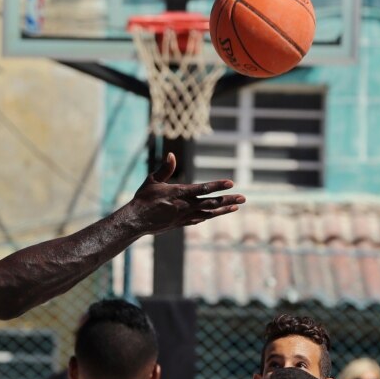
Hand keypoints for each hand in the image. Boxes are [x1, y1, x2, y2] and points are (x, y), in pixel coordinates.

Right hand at [126, 153, 244, 234]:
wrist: (135, 221)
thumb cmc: (143, 199)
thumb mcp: (152, 181)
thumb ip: (165, 169)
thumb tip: (172, 154)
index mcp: (179, 194)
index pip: (202, 189)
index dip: (217, 186)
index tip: (231, 183)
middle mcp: (184, 206)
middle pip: (210, 203)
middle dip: (228, 200)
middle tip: (243, 198)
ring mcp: (184, 216)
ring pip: (208, 213)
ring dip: (223, 210)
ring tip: (236, 207)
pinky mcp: (180, 224)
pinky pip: (198, 220)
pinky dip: (208, 216)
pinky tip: (215, 214)